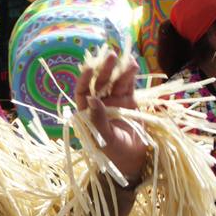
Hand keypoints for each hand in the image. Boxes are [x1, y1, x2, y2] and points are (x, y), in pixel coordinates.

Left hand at [75, 53, 146, 180]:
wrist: (133, 160)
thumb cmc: (114, 154)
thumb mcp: (105, 139)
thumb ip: (98, 120)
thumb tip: (91, 98)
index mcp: (87, 113)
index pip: (82, 92)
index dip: (84, 79)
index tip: (89, 68)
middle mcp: (99, 104)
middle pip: (99, 83)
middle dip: (104, 70)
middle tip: (111, 55)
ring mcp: (114, 102)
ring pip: (115, 82)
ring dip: (119, 70)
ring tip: (127, 59)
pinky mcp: (128, 102)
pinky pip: (128, 85)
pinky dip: (130, 75)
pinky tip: (132, 64)